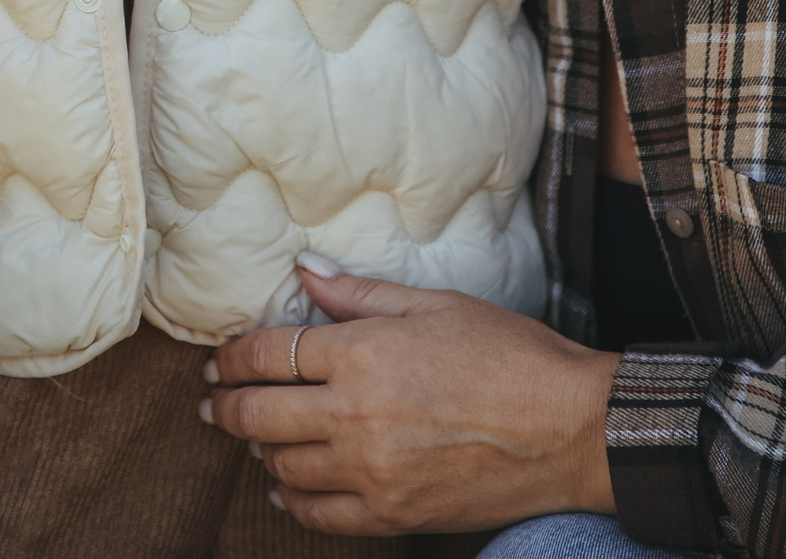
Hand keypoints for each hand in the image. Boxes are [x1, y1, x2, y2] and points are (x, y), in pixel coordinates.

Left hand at [199, 260, 618, 535]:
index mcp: (364, 354)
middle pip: (258, 414)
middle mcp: (357, 415)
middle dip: (225, 405)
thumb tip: (304, 272)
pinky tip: (286, 484)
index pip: (269, 355)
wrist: (572, 430)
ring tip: (257, 435)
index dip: (233, 357)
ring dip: (260, 448)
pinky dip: (292, 499)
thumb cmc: (511, 355)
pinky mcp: (393, 515)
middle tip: (212, 401)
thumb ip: (361, 294)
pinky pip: (317, 515)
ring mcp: (372, 473)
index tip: (220, 360)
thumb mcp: (436, 305)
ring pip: (282, 464)